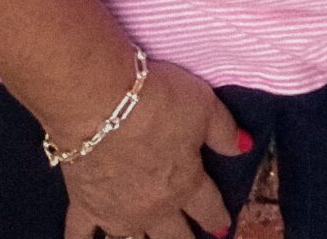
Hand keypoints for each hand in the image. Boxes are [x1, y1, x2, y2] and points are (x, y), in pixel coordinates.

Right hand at [58, 58, 246, 238]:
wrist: (102, 105)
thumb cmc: (160, 102)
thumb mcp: (204, 107)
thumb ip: (224, 131)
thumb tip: (245, 148)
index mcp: (186, 184)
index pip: (208, 206)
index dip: (218, 217)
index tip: (223, 228)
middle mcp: (154, 207)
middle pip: (174, 233)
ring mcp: (117, 211)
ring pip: (134, 238)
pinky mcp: (84, 206)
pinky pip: (81, 234)